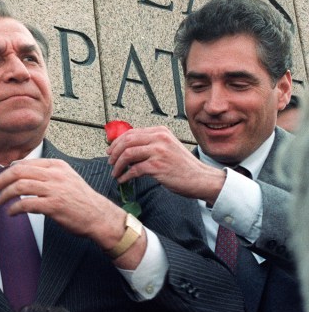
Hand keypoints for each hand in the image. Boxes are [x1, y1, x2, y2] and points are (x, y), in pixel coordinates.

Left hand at [0, 159, 128, 251]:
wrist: (99, 216)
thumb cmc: (81, 200)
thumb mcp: (66, 178)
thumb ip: (47, 173)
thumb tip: (21, 173)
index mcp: (56, 166)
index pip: (25, 164)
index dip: (7, 171)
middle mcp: (55, 174)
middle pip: (18, 172)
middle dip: (0, 181)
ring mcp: (54, 189)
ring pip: (20, 186)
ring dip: (5, 195)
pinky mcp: (53, 205)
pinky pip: (26, 204)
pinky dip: (14, 208)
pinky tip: (11, 212)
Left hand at [106, 126, 225, 204]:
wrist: (201, 178)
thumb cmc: (183, 166)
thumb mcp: (167, 147)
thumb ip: (150, 144)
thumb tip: (125, 148)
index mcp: (160, 132)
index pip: (131, 133)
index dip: (117, 142)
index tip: (110, 150)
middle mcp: (159, 138)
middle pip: (126, 142)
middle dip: (114, 152)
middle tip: (110, 161)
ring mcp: (158, 152)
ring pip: (127, 154)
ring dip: (117, 165)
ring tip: (115, 172)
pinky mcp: (158, 166)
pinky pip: (133, 170)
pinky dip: (125, 175)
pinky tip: (123, 180)